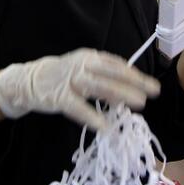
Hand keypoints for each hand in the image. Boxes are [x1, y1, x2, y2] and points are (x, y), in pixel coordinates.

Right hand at [0, 48, 160, 130]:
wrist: (30, 80)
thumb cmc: (64, 76)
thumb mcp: (84, 69)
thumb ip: (104, 77)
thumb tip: (130, 89)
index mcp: (90, 57)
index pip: (117, 65)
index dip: (135, 74)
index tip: (151, 84)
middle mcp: (82, 65)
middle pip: (112, 73)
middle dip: (135, 82)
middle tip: (153, 92)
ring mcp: (70, 81)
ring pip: (100, 87)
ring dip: (120, 95)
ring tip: (138, 103)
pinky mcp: (59, 97)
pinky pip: (78, 108)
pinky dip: (92, 117)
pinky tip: (105, 127)